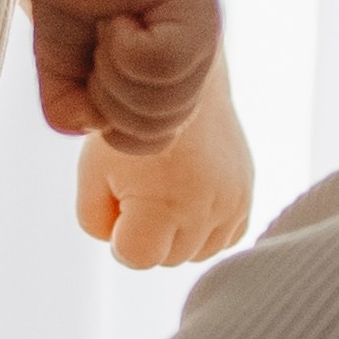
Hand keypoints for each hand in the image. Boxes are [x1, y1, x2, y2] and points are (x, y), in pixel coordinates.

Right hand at [28, 0, 220, 147]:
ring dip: (116, 72)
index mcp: (176, 83)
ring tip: (112, 27)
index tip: (94, 72)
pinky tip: (121, 15)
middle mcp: (198, 62)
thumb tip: (93, 124)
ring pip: (162, 104)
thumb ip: (71, 113)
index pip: (152, 140)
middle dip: (111, 98)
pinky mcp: (199, 13)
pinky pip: (162, 66)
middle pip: (159, 129)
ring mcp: (204, 37)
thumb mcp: (64, 72)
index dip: (112, 122)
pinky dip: (127, 47)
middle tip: (101, 46)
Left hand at [78, 51, 253, 266]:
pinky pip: (225, 236)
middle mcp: (206, 210)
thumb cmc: (128, 127)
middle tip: (141, 185)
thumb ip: (96, 222)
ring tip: (166, 188)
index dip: (119, 235)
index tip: (118, 199)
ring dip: (178, 233)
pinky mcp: (247, 192)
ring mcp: (233, 202)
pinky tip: (190, 196)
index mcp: (164, 206)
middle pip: (168, 257)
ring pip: (198, 251)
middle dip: (149, 232)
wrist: (178, 80)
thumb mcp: (91, 174)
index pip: (137, 258)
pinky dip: (206, 227)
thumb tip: (123, 244)